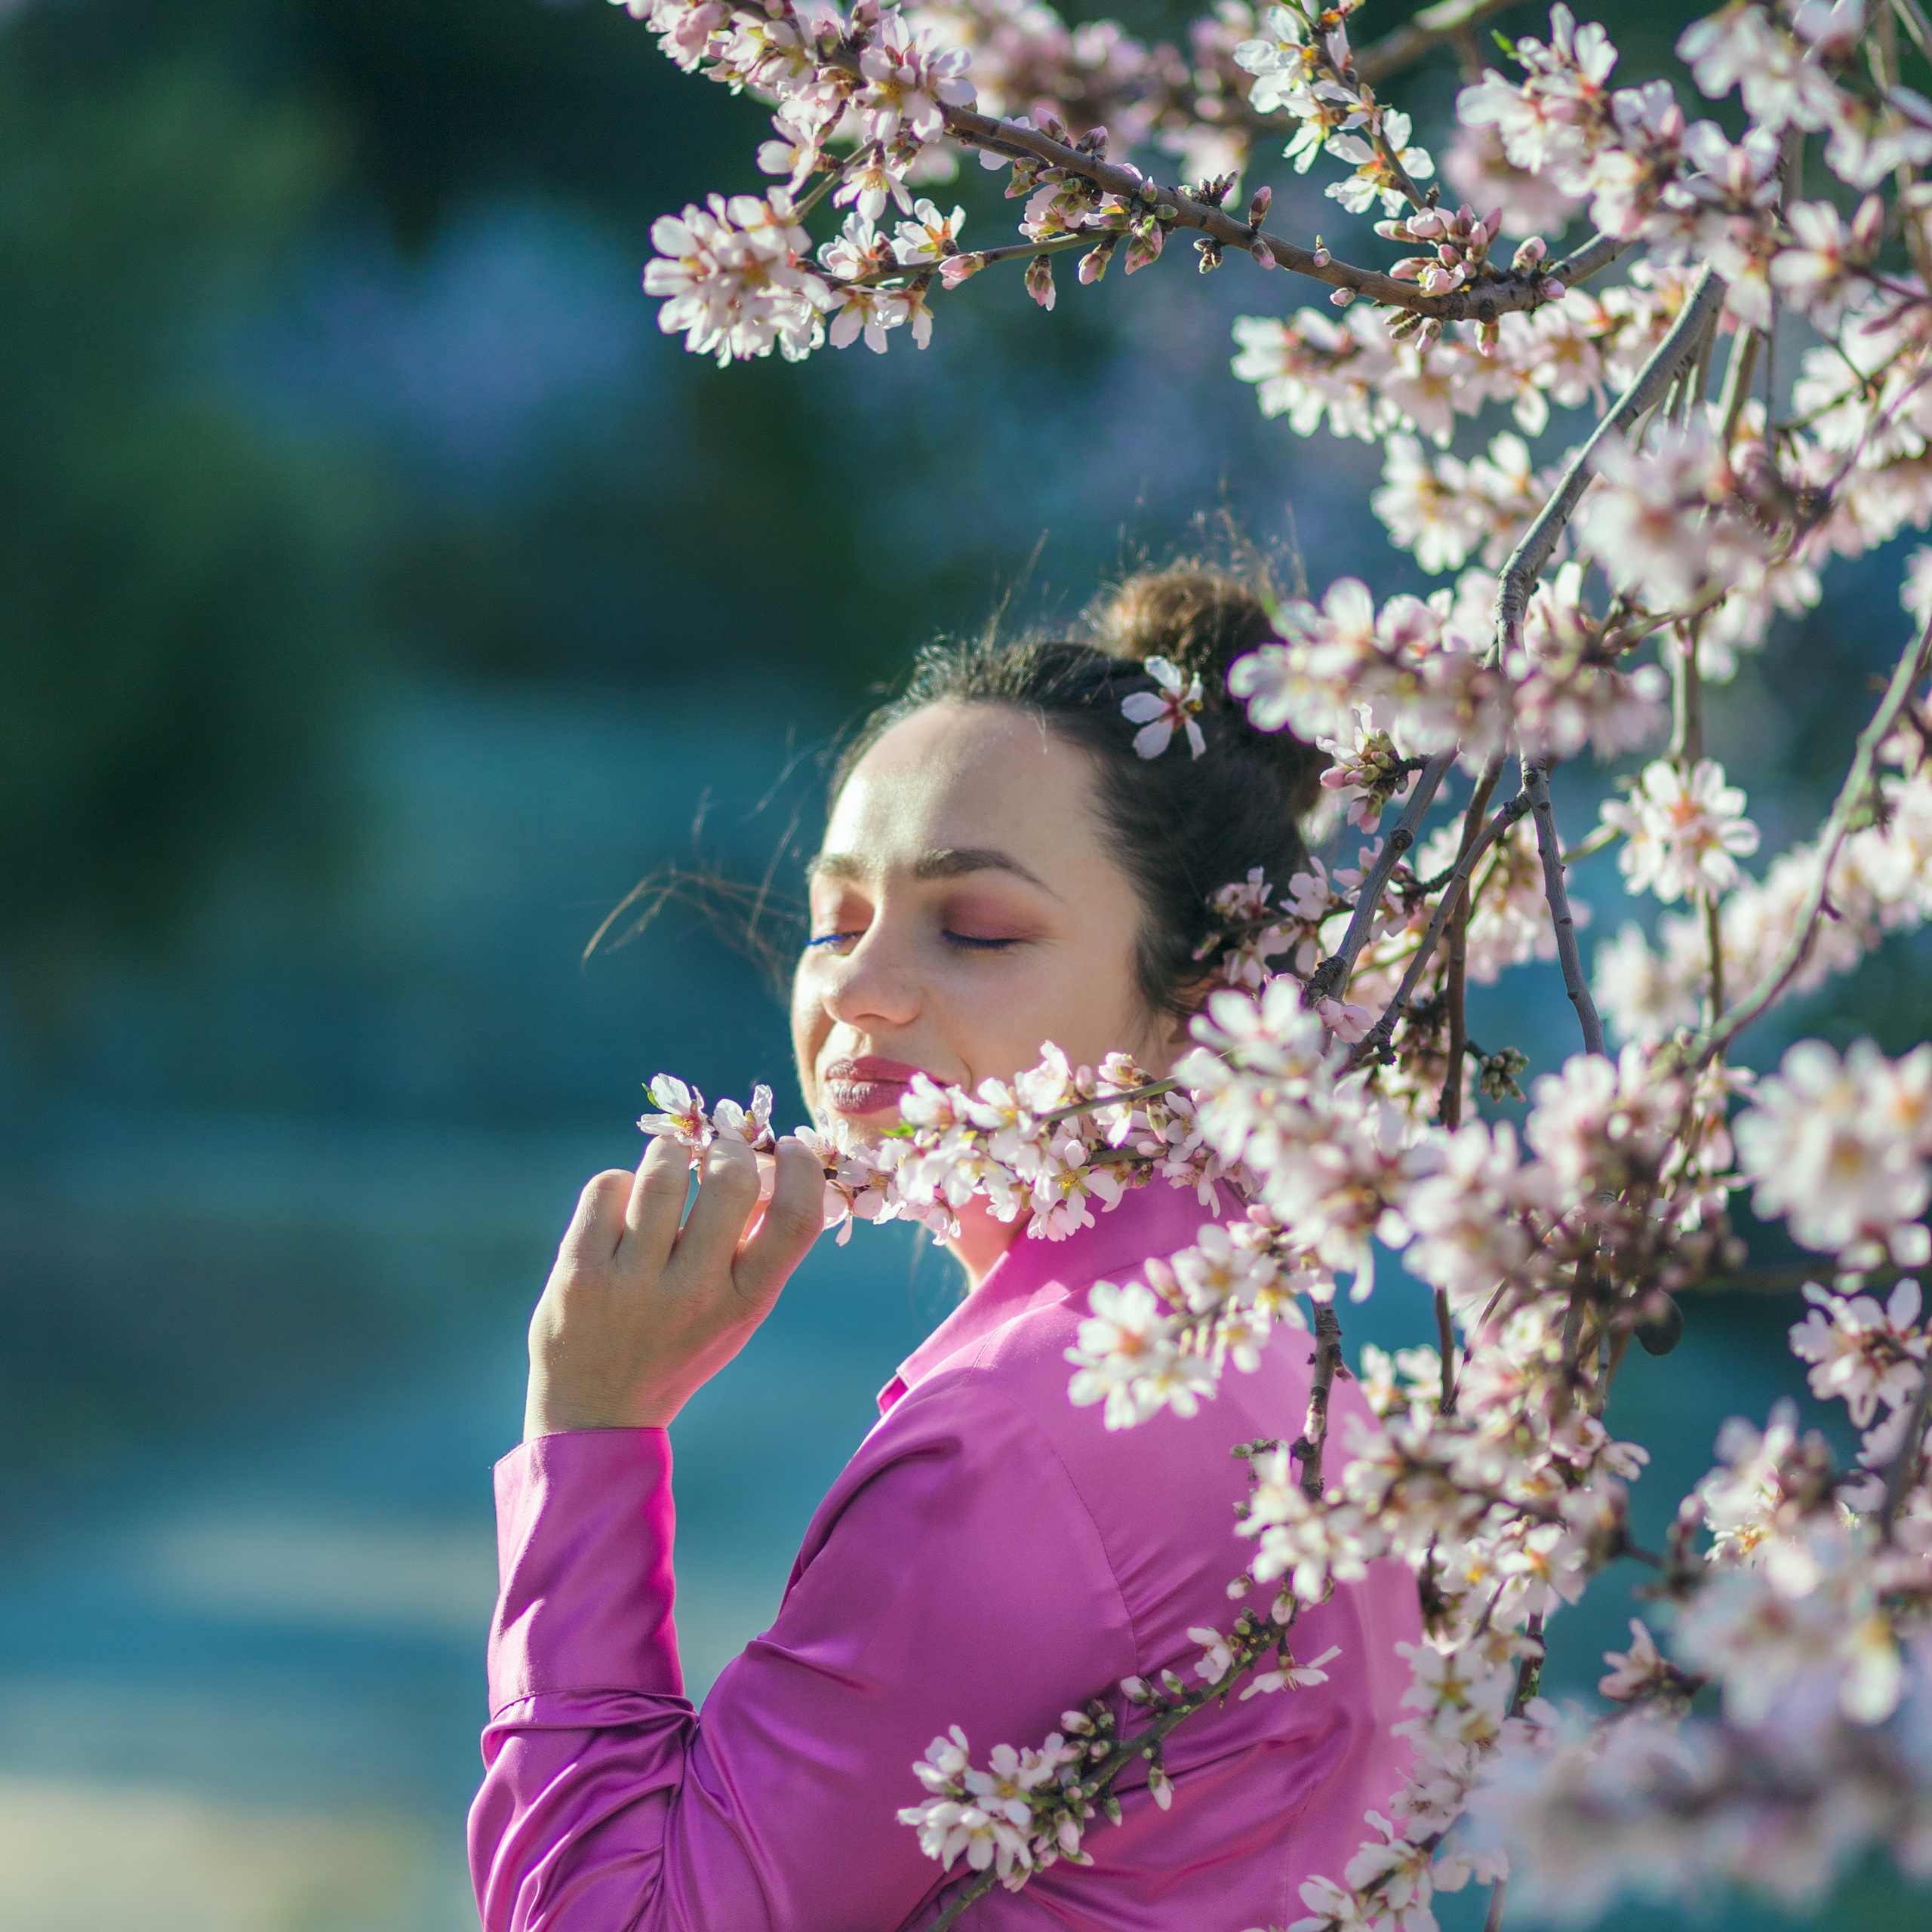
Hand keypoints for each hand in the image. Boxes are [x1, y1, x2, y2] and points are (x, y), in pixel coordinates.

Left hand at [523, 1132, 824, 1438]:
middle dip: (728, 1148)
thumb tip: (777, 1163)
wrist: (596, 1413)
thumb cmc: (679, 1346)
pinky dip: (620, 1182)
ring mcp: (632, 1283)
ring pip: (663, 1171)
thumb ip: (758, 1247)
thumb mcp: (735, 1313)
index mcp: (745, 1304)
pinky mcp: (578, 1272)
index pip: (795, 1219)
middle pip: (731, 1179)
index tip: (789, 1147)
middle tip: (718, 1152)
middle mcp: (693, 1294)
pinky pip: (609, 1185)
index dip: (800, 1167)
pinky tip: (623, 1205)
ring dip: (670, 1154)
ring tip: (668, 1166)